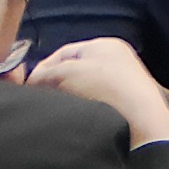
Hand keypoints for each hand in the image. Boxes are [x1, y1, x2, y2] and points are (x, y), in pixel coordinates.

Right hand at [26, 36, 168, 150]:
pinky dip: (83, 108)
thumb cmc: (103, 88)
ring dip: (68, 98)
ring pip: (83, 88)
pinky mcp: (126, 104)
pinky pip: (95, 103)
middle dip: (55, 84)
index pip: (63, 53)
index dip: (42, 69)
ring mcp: (124, 82)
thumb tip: (34, 81)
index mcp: (105, 45)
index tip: (28, 88)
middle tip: (40, 100)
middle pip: (73, 70)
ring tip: (57, 111)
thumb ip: (45, 73)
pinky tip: (76, 118)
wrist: (140, 123)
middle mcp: (117, 60)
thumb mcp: (66, 73)